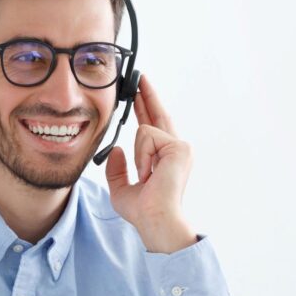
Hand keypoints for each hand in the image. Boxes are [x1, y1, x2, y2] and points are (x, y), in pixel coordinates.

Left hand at [104, 74, 198, 252]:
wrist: (155, 219)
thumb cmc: (143, 211)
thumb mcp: (120, 189)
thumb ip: (117, 169)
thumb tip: (116, 149)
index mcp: (165, 158)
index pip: (153, 127)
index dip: (146, 109)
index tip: (139, 94)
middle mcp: (176, 150)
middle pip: (158, 115)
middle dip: (147, 95)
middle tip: (139, 76)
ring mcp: (180, 147)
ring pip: (144, 129)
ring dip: (138, 156)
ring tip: (146, 176)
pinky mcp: (179, 147)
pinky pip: (146, 136)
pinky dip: (142, 156)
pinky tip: (150, 172)